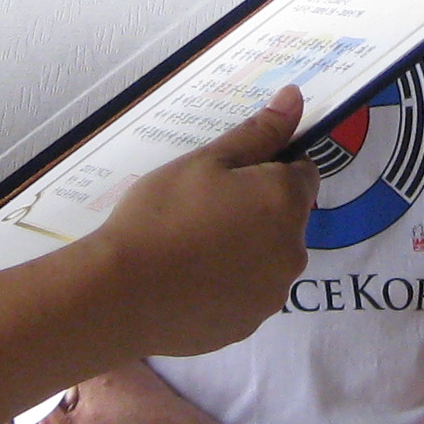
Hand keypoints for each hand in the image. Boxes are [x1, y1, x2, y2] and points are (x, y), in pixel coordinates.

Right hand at [88, 87, 314, 355]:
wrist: (121, 293)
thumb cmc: (162, 214)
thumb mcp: (206, 161)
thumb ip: (258, 132)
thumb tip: (295, 97)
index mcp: (285, 201)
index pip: (302, 174)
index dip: (270, 169)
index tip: (231, 176)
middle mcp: (293, 250)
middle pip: (287, 220)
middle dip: (258, 211)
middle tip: (204, 209)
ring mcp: (272, 293)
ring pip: (269, 260)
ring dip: (247, 251)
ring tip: (193, 248)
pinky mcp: (249, 325)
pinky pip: (247, 295)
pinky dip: (230, 286)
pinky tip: (190, 281)